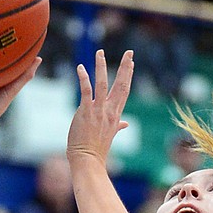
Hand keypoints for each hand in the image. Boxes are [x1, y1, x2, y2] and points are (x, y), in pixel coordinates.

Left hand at [67, 48, 132, 165]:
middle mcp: (109, 111)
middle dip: (125, 67)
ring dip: (101, 67)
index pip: (124, 91)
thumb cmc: (96, 150)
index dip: (128, 75)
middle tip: (129, 52)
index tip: (131, 62)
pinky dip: (84, 78)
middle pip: (120, 85)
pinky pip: (86, 91)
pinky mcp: (86, 112)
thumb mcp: (109, 135)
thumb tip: (125, 124)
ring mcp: (98, 111)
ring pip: (103, 84)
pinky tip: (80, 67)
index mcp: (115, 115)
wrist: (88, 161)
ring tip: (100, 52)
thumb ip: (117, 126)